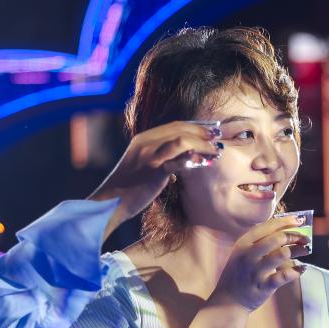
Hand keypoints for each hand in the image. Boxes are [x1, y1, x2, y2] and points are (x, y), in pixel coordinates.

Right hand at [87, 120, 222, 233]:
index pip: (175, 125)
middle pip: (180, 129)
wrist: (111, 202)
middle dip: (202, 132)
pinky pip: (178, 160)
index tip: (210, 130)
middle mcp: (146, 142)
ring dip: (202, 144)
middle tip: (218, 137)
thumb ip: (160, 157)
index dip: (195, 126)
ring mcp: (149, 155)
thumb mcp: (142, 165)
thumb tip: (183, 156)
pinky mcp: (154, 170)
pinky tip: (205, 162)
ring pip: (182, 140)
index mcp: (143, 138)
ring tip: (215, 150)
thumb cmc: (128, 189)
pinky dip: (193, 158)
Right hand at [209, 216, 306, 311]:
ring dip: (298, 250)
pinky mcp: (264, 286)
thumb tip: (284, 230)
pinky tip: (302, 269)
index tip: (299, 220)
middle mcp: (248, 254)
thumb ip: (258, 242)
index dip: (286, 222)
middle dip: (295, 236)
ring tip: (306, 251)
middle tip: (305, 239)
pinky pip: (285, 275)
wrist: (228, 300)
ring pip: (283, 254)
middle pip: (277, 238)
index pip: (267, 226)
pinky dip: (297, 270)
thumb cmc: (239, 274)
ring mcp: (256, 270)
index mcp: (243, 243)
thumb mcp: (242, 253)